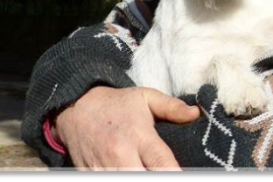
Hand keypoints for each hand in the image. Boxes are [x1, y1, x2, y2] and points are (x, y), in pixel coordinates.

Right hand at [54, 86, 200, 169]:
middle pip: (142, 179)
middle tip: (166, 173)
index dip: (174, 174)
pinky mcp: (87, 175)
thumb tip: (197, 113)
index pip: (162, 163)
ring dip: (137, 179)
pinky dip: (119, 180)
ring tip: (147, 171)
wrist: (76, 107)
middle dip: (157, 179)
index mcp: (138, 135)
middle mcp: (119, 155)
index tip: (184, 175)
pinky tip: (130, 172)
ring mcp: (101, 168)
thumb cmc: (117, 104)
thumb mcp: (146, 97)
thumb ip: (172, 107)